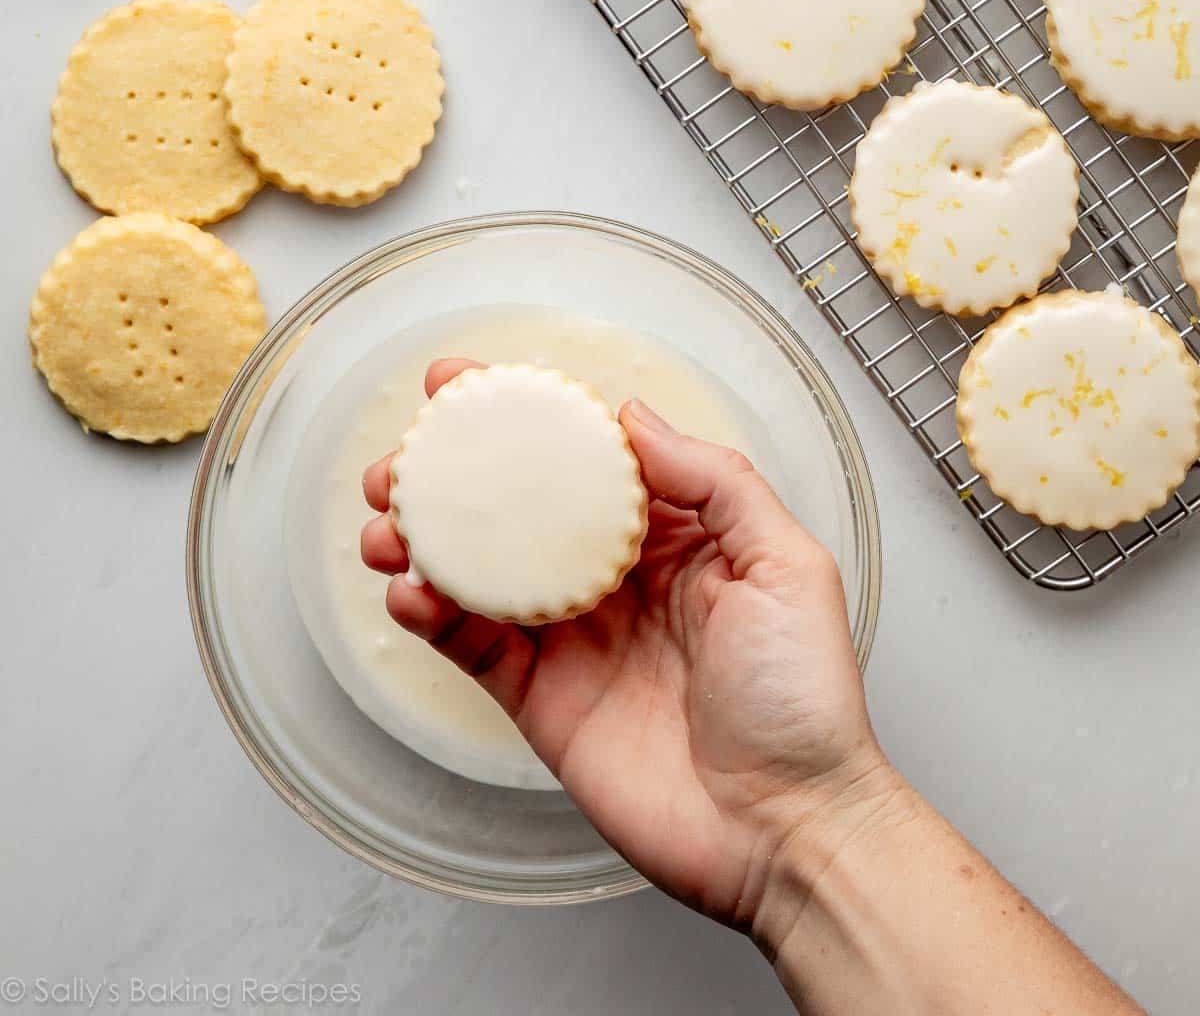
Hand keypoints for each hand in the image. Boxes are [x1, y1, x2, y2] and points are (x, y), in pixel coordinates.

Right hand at [360, 358, 894, 928]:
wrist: (787, 828)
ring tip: (384, 524)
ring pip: (478, 573)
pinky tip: (409, 593)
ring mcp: (572, 640)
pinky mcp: (541, 701)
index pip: (583, 459)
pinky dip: (433, 617)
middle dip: (448, 476)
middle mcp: (613, 579)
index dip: (524, 417)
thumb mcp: (784, 563)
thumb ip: (713, 481)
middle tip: (401, 460)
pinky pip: (475, 647)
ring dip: (422, 542)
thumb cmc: (803, 699)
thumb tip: (633, 417)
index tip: (466, 384)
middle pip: (514, 510)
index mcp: (670, 536)